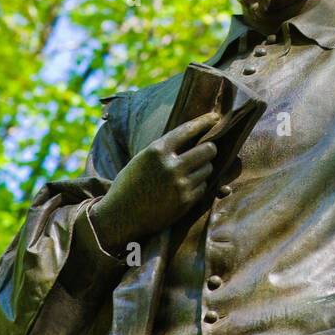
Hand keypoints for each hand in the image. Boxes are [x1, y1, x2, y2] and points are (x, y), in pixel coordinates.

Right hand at [90, 112, 219, 253]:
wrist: (120, 216)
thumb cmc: (130, 185)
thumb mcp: (142, 159)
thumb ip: (164, 148)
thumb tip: (191, 136)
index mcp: (156, 150)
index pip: (188, 130)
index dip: (204, 122)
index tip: (214, 117)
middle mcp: (170, 166)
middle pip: (207, 149)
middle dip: (209, 148)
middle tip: (207, 149)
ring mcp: (179, 185)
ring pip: (207, 168)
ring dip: (203, 168)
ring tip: (191, 171)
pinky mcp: (185, 202)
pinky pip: (203, 187)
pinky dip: (198, 185)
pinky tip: (185, 187)